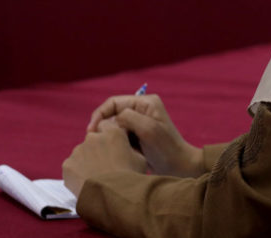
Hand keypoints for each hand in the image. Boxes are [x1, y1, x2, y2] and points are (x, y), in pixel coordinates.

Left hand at [63, 120, 146, 196]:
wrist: (112, 197)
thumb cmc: (129, 178)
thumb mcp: (140, 159)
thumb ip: (130, 149)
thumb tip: (126, 149)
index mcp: (113, 133)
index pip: (107, 125)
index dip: (109, 137)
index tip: (112, 148)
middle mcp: (93, 137)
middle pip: (93, 140)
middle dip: (97, 149)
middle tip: (104, 166)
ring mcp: (78, 150)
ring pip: (82, 153)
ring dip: (87, 161)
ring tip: (95, 177)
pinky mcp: (68, 164)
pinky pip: (72, 166)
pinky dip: (77, 173)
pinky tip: (86, 183)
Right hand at [87, 94, 204, 177]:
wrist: (180, 167)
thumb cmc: (166, 148)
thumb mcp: (148, 129)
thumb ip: (128, 118)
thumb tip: (111, 119)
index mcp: (145, 102)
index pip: (113, 102)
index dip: (99, 115)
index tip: (91, 131)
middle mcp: (142, 109)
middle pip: (112, 114)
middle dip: (103, 127)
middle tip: (98, 144)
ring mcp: (140, 122)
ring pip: (114, 126)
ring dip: (109, 137)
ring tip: (107, 150)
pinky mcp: (138, 135)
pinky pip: (120, 136)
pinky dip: (115, 144)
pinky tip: (115, 154)